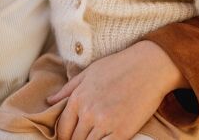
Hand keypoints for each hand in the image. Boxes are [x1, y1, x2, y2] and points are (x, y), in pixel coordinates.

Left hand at [47, 41, 186, 139]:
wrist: (149, 66)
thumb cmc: (120, 65)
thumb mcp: (90, 71)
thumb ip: (68, 89)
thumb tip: (49, 102)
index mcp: (78, 98)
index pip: (63, 129)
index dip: (65, 137)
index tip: (72, 136)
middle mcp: (88, 112)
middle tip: (87, 135)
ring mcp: (104, 123)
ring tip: (98, 135)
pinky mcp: (122, 132)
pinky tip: (107, 139)